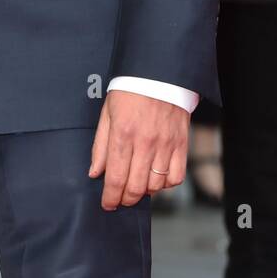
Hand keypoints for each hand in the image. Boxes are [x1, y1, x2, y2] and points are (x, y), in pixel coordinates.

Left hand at [89, 90, 188, 208]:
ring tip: (137, 186)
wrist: (159, 73)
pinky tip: (156, 178)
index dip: (110, 197)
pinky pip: (176, 176)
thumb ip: (101, 146)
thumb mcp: (107, 114)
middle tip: (120, 198)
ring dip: (144, 192)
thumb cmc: (130, 91)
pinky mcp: (181, 144)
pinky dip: (166, 184)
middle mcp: (145, 142)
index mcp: (123, 134)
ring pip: (156, 185)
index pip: (116, 178)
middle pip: (136, 187)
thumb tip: (95, 172)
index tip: (107, 204)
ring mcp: (165, 144)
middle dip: (125, 199)